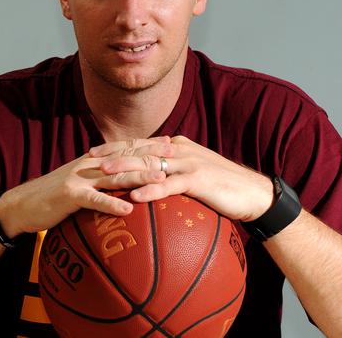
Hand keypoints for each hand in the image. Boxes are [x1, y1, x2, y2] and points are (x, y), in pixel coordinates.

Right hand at [0, 141, 168, 236]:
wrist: (23, 203)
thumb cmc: (55, 196)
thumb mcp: (80, 181)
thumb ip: (101, 177)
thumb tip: (126, 181)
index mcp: (93, 159)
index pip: (126, 148)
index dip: (148, 144)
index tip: (171, 142)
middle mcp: (89, 164)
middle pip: (125, 158)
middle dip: (152, 156)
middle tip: (176, 157)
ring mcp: (79, 178)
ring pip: (115, 176)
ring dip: (139, 178)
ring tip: (162, 181)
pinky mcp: (69, 196)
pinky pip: (94, 200)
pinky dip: (112, 205)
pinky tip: (128, 211)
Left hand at [90, 135, 273, 221]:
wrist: (252, 192)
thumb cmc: (220, 186)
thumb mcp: (192, 173)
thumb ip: (171, 171)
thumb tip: (148, 179)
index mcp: (175, 146)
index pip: (139, 144)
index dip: (115, 147)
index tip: (93, 152)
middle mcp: (178, 149)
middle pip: (139, 150)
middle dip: (113, 154)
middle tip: (89, 160)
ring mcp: (188, 163)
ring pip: (150, 164)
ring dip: (125, 169)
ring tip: (104, 174)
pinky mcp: (198, 180)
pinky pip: (170, 185)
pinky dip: (152, 190)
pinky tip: (135, 196)